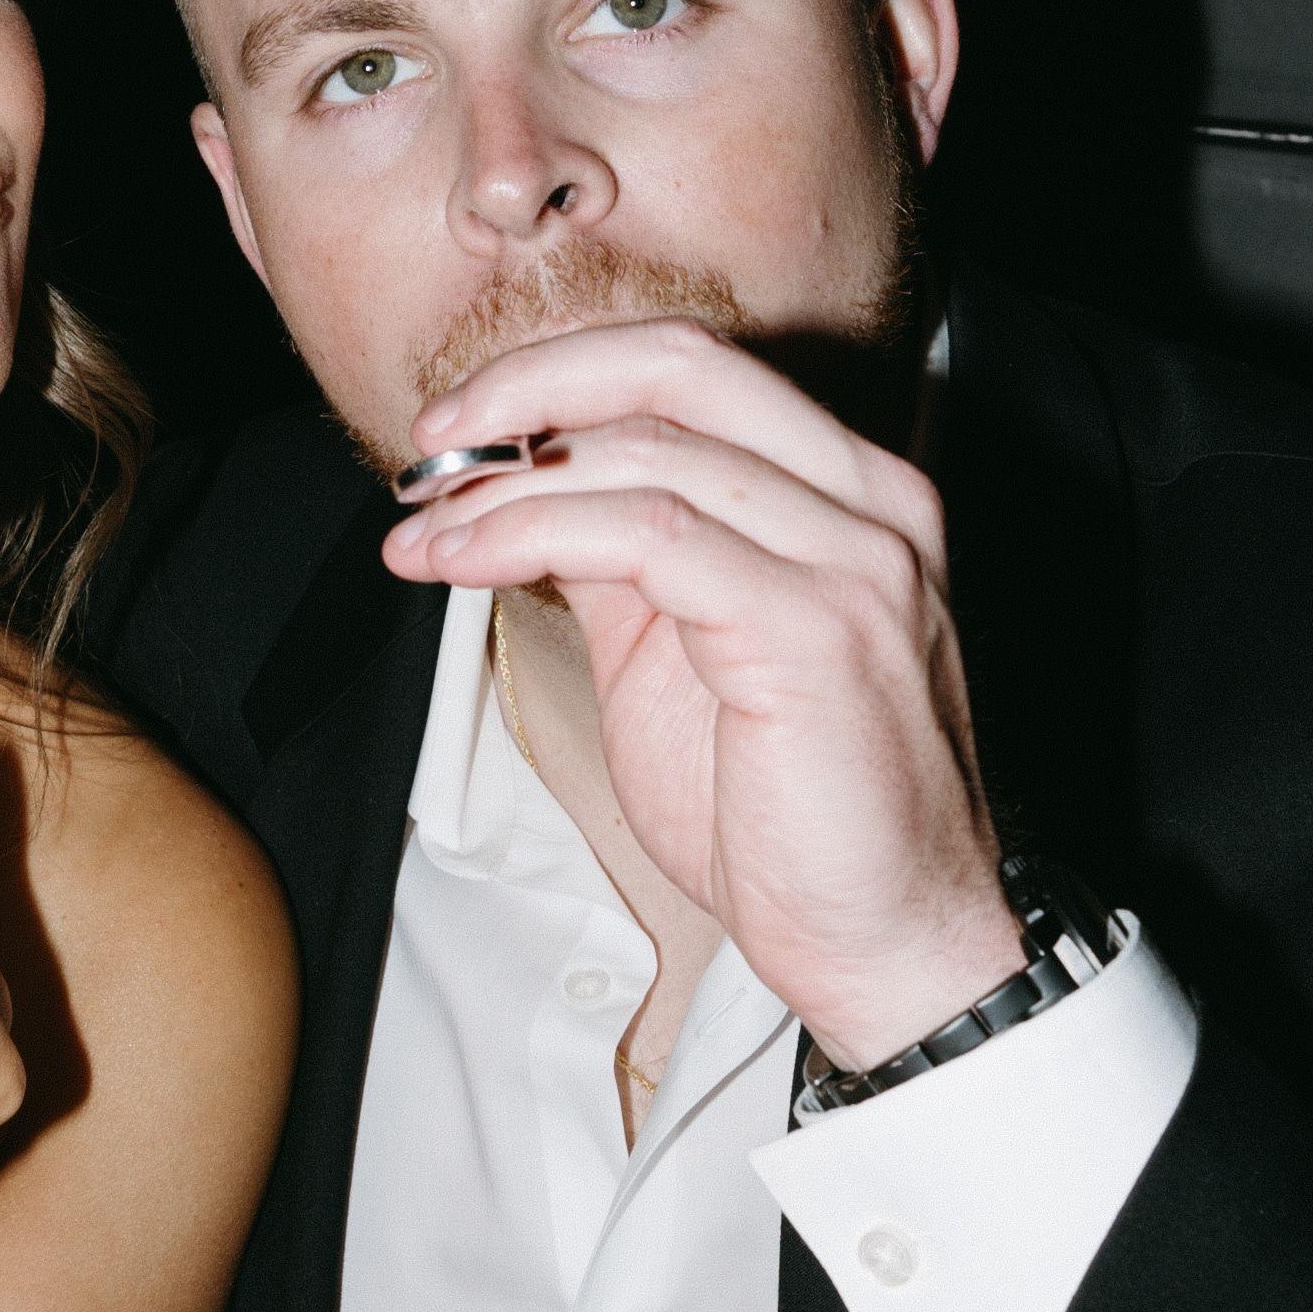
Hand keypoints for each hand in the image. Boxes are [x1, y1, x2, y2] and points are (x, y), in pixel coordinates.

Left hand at [382, 318, 1023, 1065]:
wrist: (887, 943)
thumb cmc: (794, 815)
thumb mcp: (683, 652)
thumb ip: (622, 556)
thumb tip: (521, 493)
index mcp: (849, 491)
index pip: (691, 368)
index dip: (558, 379)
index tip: (458, 430)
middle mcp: (871, 501)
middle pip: (676, 368)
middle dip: (527, 393)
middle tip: (430, 451)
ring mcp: (854, 558)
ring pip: (646, 455)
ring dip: (505, 488)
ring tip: (425, 534)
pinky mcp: (815, 627)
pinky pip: (646, 537)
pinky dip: (534, 534)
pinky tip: (468, 565)